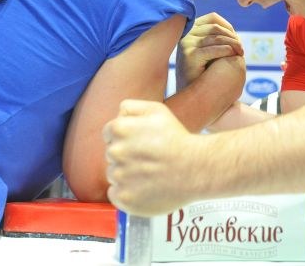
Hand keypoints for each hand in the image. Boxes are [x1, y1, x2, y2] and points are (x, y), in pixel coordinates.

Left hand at [104, 100, 200, 215]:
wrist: (196, 169)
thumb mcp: (156, 110)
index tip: (139, 144)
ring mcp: (119, 177)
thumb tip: (117, 116)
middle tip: (148, 159)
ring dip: (127, 174)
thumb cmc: (177, 140)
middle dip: (126, 155)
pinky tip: (144, 187)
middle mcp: (115, 152)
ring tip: (149, 174)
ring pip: (114, 175)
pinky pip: (116, 194)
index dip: (125, 138)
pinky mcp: (124, 198)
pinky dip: (127, 192)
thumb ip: (130, 107)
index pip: (109, 133)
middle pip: (111, 154)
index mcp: (120, 129)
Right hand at [176, 13, 242, 89]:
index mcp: (189, 30)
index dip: (228, 27)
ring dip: (233, 44)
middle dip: (233, 37)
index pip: (213, 18)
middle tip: (241, 50)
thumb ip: (217, 38)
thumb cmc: (204, 74)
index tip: (237, 41)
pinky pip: (214, 49)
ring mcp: (186, 44)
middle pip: (216, 27)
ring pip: (216, 37)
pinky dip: (227, 51)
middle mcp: (185, 34)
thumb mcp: (210, 51)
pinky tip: (233, 56)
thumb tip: (233, 32)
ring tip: (240, 54)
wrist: (193, 97)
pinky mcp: (189, 56)